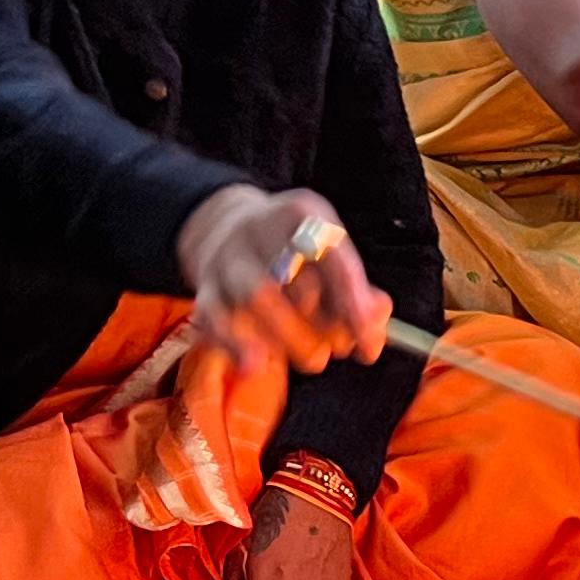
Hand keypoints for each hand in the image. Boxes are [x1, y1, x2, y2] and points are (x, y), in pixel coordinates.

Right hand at [177, 183, 391, 377]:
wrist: (227, 225)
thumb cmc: (295, 251)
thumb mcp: (330, 253)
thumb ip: (358, 292)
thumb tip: (375, 327)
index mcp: (301, 214)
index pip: (331, 257)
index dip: (353, 304)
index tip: (368, 342)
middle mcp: (258, 229)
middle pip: (291, 277)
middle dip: (320, 324)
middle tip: (336, 349)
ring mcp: (227, 256)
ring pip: (253, 296)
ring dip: (287, 337)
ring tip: (312, 359)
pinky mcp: (204, 285)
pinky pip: (213, 316)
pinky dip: (233, 344)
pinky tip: (254, 365)